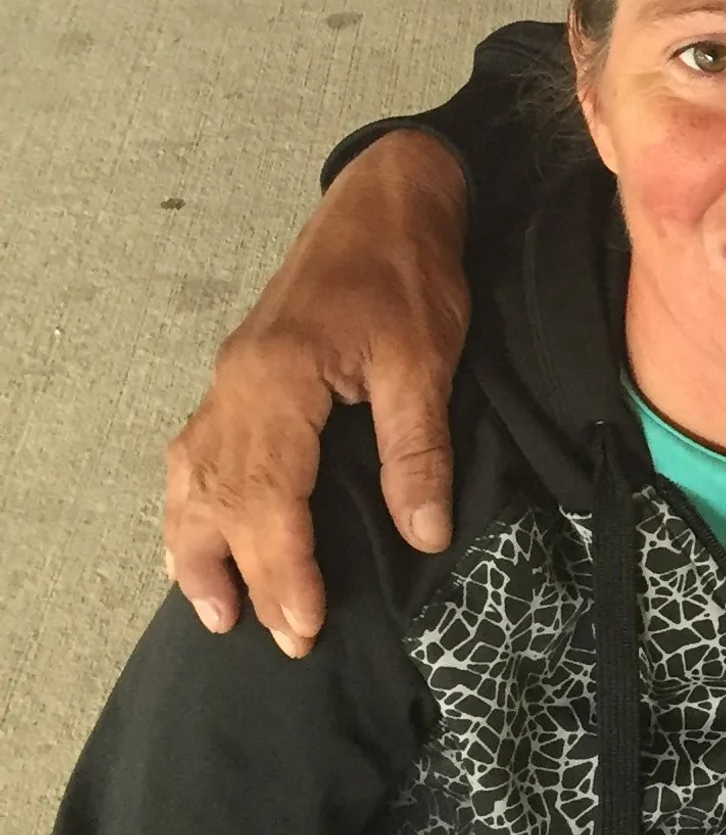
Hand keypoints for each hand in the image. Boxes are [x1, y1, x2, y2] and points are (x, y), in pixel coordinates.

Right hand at [163, 132, 469, 655]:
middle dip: (243, 575)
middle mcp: (236, 384)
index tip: (304, 624)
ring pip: (191, 478)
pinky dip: (193, 503)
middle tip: (277, 639)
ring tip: (215, 610)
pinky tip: (201, 534)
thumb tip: (424, 533)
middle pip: (219, 499)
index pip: (267, 498)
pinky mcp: (240, 372)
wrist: (386, 195)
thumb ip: (418, 448)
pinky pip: (196, 452)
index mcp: (277, 382)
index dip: (283, 568)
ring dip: (197, 547)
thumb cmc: (408, 268)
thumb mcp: (426, 359)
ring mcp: (229, 378)